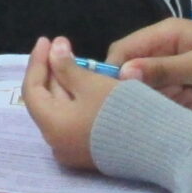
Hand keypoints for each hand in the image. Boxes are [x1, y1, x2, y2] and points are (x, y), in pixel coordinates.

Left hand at [20, 35, 117, 169]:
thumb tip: (53, 48)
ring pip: (62, 112)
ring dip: (65, 85)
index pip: (32, 90)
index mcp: (52, 126)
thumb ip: (67, 66)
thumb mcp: (92, 83)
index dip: (37, 61)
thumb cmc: (120, 111)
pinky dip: (77, 101)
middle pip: (46, 101)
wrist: (159, 145)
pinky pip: (75, 122)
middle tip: (62, 47)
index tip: (46, 39)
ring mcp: (74, 151)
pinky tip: (87, 84)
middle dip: (53, 71)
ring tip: (75, 61)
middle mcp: (57, 144)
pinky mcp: (91, 153)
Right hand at [108, 17, 191, 98]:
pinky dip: (175, 99)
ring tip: (190, 97)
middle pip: (134, 71)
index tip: (125, 97)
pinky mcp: (177, 76)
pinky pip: (164, 91)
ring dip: (165, 96)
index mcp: (162, 33)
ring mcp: (168, 62)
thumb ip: (162, 70)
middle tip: (176, 95)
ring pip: (149, 85)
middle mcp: (160, 46)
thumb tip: (124, 74)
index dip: (117, 73)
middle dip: (149, 89)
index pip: (122, 50)